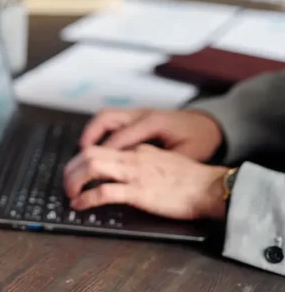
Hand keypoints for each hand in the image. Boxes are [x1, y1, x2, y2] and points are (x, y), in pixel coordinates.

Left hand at [64, 145, 228, 220]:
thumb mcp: (164, 160)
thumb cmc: (192, 180)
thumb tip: (126, 170)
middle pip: (89, 153)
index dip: (83, 160)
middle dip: (71, 168)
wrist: (211, 188)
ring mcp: (135, 173)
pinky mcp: (139, 192)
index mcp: (138, 149)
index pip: (102, 148)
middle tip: (66, 183)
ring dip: (74, 180)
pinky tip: (80, 205)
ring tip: (70, 193)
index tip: (76, 171)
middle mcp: (133, 157)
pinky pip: (104, 192)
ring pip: (91, 166)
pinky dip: (86, 198)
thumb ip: (144, 160)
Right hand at [79, 108, 223, 161]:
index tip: (93, 172)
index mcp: (154, 123)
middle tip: (79, 161)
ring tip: (81, 154)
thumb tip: (139, 178)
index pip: (120, 138)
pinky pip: (111, 121)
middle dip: (89, 140)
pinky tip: (96, 148)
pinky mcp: (137, 117)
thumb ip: (162, 165)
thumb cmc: (201, 140)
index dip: (104, 155)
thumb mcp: (188, 156)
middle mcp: (142, 114)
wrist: (212, 125)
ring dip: (90, 134)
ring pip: (105, 118)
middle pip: (105, 120)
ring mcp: (138, 113)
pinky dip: (99, 133)